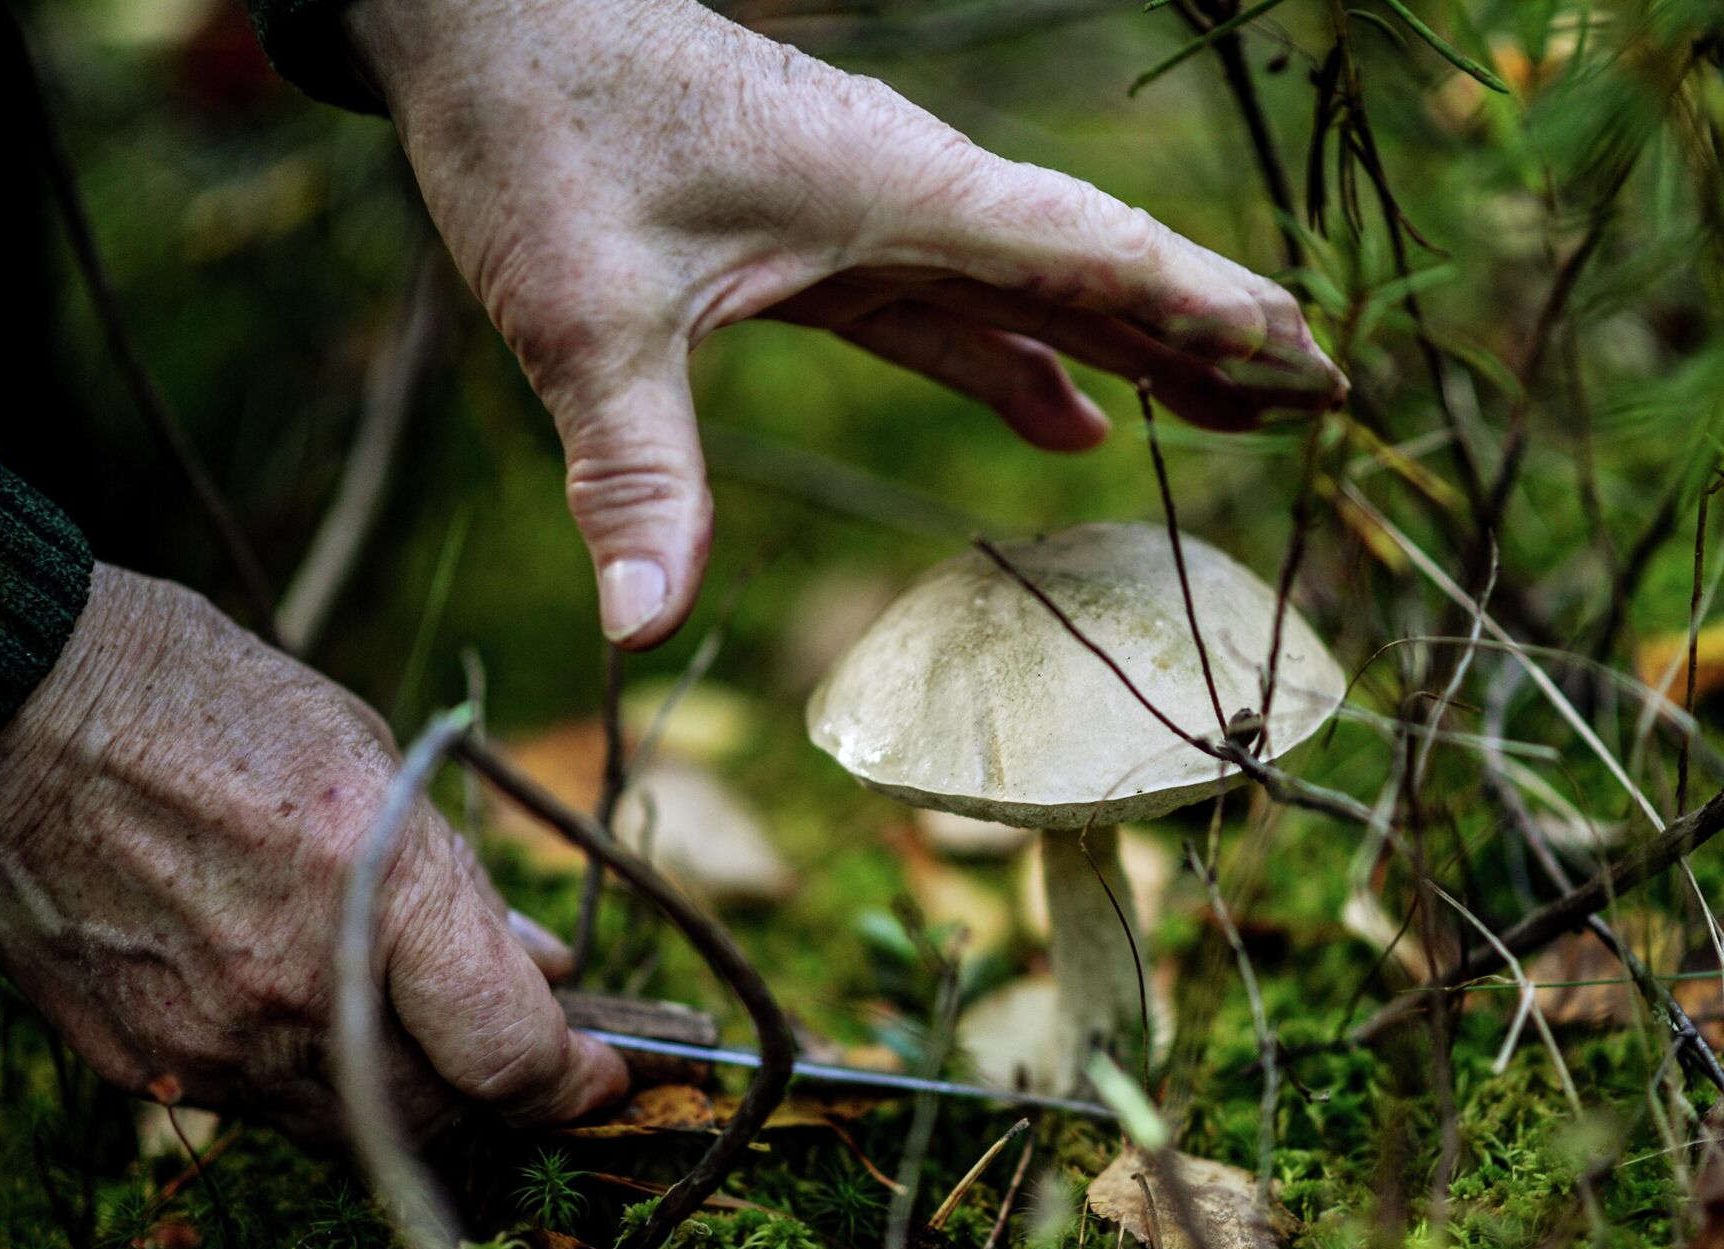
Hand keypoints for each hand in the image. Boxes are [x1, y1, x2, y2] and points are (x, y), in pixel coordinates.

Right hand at [0, 564, 627, 1138]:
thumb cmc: (197, 694)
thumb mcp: (368, 751)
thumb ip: (456, 881)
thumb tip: (534, 963)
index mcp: (369, 881)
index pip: (509, 1054)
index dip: (576, 1082)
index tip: (604, 1072)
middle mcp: (293, 985)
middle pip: (440, 1120)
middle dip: (501, 1100)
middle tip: (525, 1058)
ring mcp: (205, 1039)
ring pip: (349, 1128)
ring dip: (409, 1095)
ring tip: (424, 1029)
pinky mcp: (136, 1061)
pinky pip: (258, 1105)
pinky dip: (313, 1077)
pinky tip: (316, 1012)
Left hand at [343, 0, 1346, 648]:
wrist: (479, 13)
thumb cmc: (544, 128)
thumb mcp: (587, 313)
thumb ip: (634, 473)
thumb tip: (640, 634)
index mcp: (902, 194)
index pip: (1103, 259)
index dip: (1218, 317)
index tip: (1321, 368)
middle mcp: (909, 194)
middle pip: (1100, 273)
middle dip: (1212, 340)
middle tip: (1321, 406)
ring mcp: (866, 211)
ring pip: (1034, 288)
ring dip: (1130, 351)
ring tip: (1228, 413)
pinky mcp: (815, 233)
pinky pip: (948, 304)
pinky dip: (1015, 359)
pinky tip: (1062, 412)